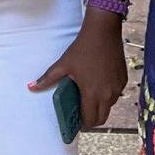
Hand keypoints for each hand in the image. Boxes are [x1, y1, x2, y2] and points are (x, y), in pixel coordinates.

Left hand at [29, 11, 127, 128]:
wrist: (103, 31)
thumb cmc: (82, 48)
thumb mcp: (64, 64)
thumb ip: (48, 79)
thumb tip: (30, 87)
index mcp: (92, 93)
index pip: (90, 120)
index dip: (82, 124)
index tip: (76, 121)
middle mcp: (108, 94)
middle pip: (102, 118)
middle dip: (92, 119)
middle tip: (82, 113)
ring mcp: (118, 87)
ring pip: (110, 106)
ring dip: (101, 106)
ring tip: (90, 96)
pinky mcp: (124, 79)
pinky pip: (116, 94)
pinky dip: (108, 94)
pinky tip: (99, 84)